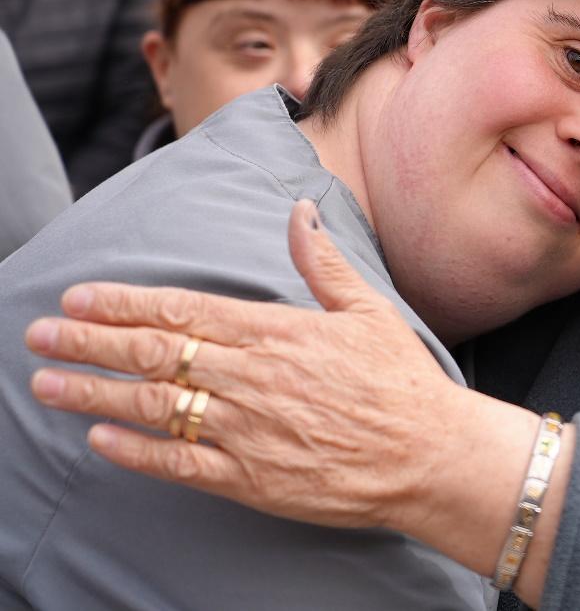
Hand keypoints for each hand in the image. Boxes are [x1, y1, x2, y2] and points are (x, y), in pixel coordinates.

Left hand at [25, 201, 498, 535]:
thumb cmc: (401, 381)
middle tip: (40, 332)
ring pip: (153, 408)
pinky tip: (99, 440)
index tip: (80, 295)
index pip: (183, 309)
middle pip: (154, 354)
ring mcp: (247, 431)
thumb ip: (322, 262)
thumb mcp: (368, 309)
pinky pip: (178, 464)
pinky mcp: (250, 479)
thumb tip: (299, 210)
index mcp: (277, 332)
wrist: (430, 454)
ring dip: (93, 393)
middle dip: (90, 341)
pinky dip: (134, 453)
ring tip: (46, 384)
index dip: (125, 302)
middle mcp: (252, 378)